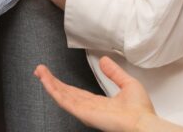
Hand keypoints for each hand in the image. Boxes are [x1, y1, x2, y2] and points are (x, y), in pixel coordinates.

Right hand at [35, 56, 182, 131]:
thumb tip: (103, 60)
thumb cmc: (140, 110)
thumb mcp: (127, 83)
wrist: (142, 122)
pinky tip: (46, 81)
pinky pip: (64, 101)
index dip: (64, 84)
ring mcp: (85, 111)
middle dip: (52, 82)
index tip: (54, 75)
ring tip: (39, 71)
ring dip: (49, 83)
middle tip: (40, 70)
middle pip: (66, 94)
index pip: (77, 93)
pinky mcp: (83, 113)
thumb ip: (114, 72)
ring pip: (62, 96)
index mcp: (99, 104)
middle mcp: (89, 108)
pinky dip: (53, 90)